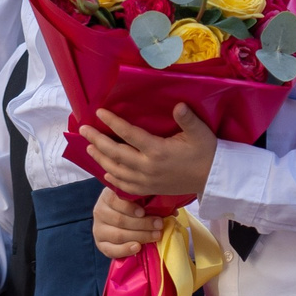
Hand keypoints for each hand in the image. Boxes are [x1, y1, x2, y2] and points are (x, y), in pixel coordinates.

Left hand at [82, 106, 217, 199]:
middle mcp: (148, 167)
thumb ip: (187, 119)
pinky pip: (126, 187)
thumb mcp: (200, 132)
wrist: (212, 179)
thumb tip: (178, 105)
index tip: (99, 112)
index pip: (129, 135)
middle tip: (83, 130)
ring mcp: (147, 181)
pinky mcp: (150, 190)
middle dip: (98, 141)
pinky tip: (105, 173)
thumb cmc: (207, 152)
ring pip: (117, 171)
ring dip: (101, 159)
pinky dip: (113, 179)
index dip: (113, 123)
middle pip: (116, 154)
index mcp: (158, 150)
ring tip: (89, 148)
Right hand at [91, 189, 161, 260]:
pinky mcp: (100, 244)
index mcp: (108, 196)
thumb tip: (172, 211)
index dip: (129, 207)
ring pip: (118, 235)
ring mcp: (98, 229)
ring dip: (139, 236)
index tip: (143, 212)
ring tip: (155, 236)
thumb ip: (152, 202)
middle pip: (119, 220)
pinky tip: (137, 247)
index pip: (115, 201)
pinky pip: (111, 250)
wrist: (121, 218)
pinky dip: (125, 250)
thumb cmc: (134, 205)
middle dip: (142, 224)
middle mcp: (100, 211)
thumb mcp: (140, 199)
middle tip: (159, 225)